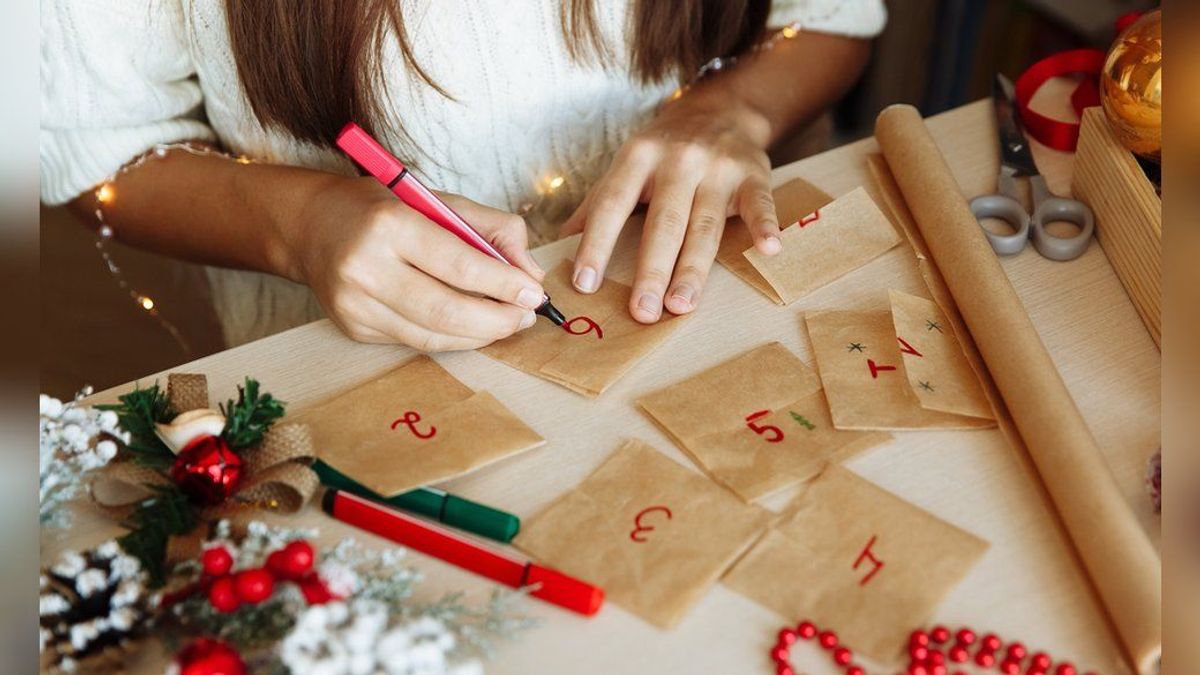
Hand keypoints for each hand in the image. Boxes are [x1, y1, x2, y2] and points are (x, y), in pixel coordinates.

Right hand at [287, 177, 545, 350]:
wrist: (311, 226)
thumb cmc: (383, 207)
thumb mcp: (437, 199)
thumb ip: (491, 228)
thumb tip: (530, 272)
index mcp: (389, 225)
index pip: (458, 264)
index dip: (502, 284)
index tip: (533, 292)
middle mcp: (366, 268)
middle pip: (446, 310)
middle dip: (497, 319)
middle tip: (527, 316)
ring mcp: (355, 305)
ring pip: (432, 336)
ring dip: (480, 335)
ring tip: (508, 323)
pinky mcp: (354, 329)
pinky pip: (415, 342)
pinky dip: (453, 338)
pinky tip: (474, 327)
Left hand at [561, 97, 780, 322]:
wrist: (722, 108)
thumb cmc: (666, 148)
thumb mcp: (627, 164)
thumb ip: (597, 203)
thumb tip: (557, 245)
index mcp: (638, 157)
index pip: (612, 205)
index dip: (597, 244)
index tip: (585, 283)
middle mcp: (678, 160)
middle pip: (663, 223)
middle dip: (651, 270)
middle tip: (642, 312)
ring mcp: (718, 166)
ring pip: (705, 225)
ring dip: (694, 269)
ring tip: (682, 305)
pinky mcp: (753, 173)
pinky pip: (760, 203)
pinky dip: (765, 225)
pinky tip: (769, 250)